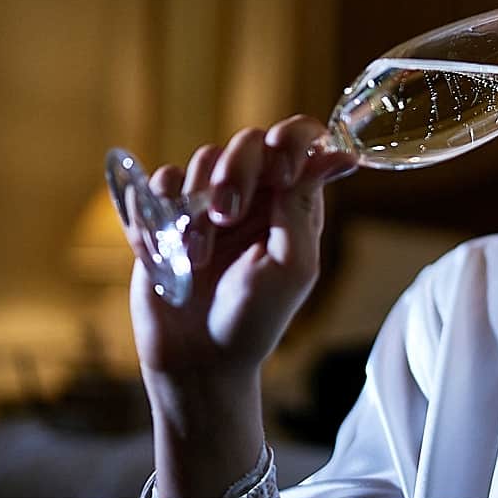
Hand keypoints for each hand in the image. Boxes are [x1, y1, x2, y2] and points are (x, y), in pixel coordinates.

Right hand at [123, 116, 356, 380]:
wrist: (197, 359)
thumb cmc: (254, 319)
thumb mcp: (292, 267)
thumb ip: (303, 208)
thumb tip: (336, 154)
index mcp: (291, 200)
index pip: (300, 140)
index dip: (293, 138)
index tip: (281, 165)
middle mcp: (253, 193)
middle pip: (247, 142)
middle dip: (237, 170)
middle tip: (229, 214)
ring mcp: (208, 202)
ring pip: (203, 158)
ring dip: (199, 200)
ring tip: (199, 254)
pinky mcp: (167, 215)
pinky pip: (160, 183)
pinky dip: (161, 206)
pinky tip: (169, 245)